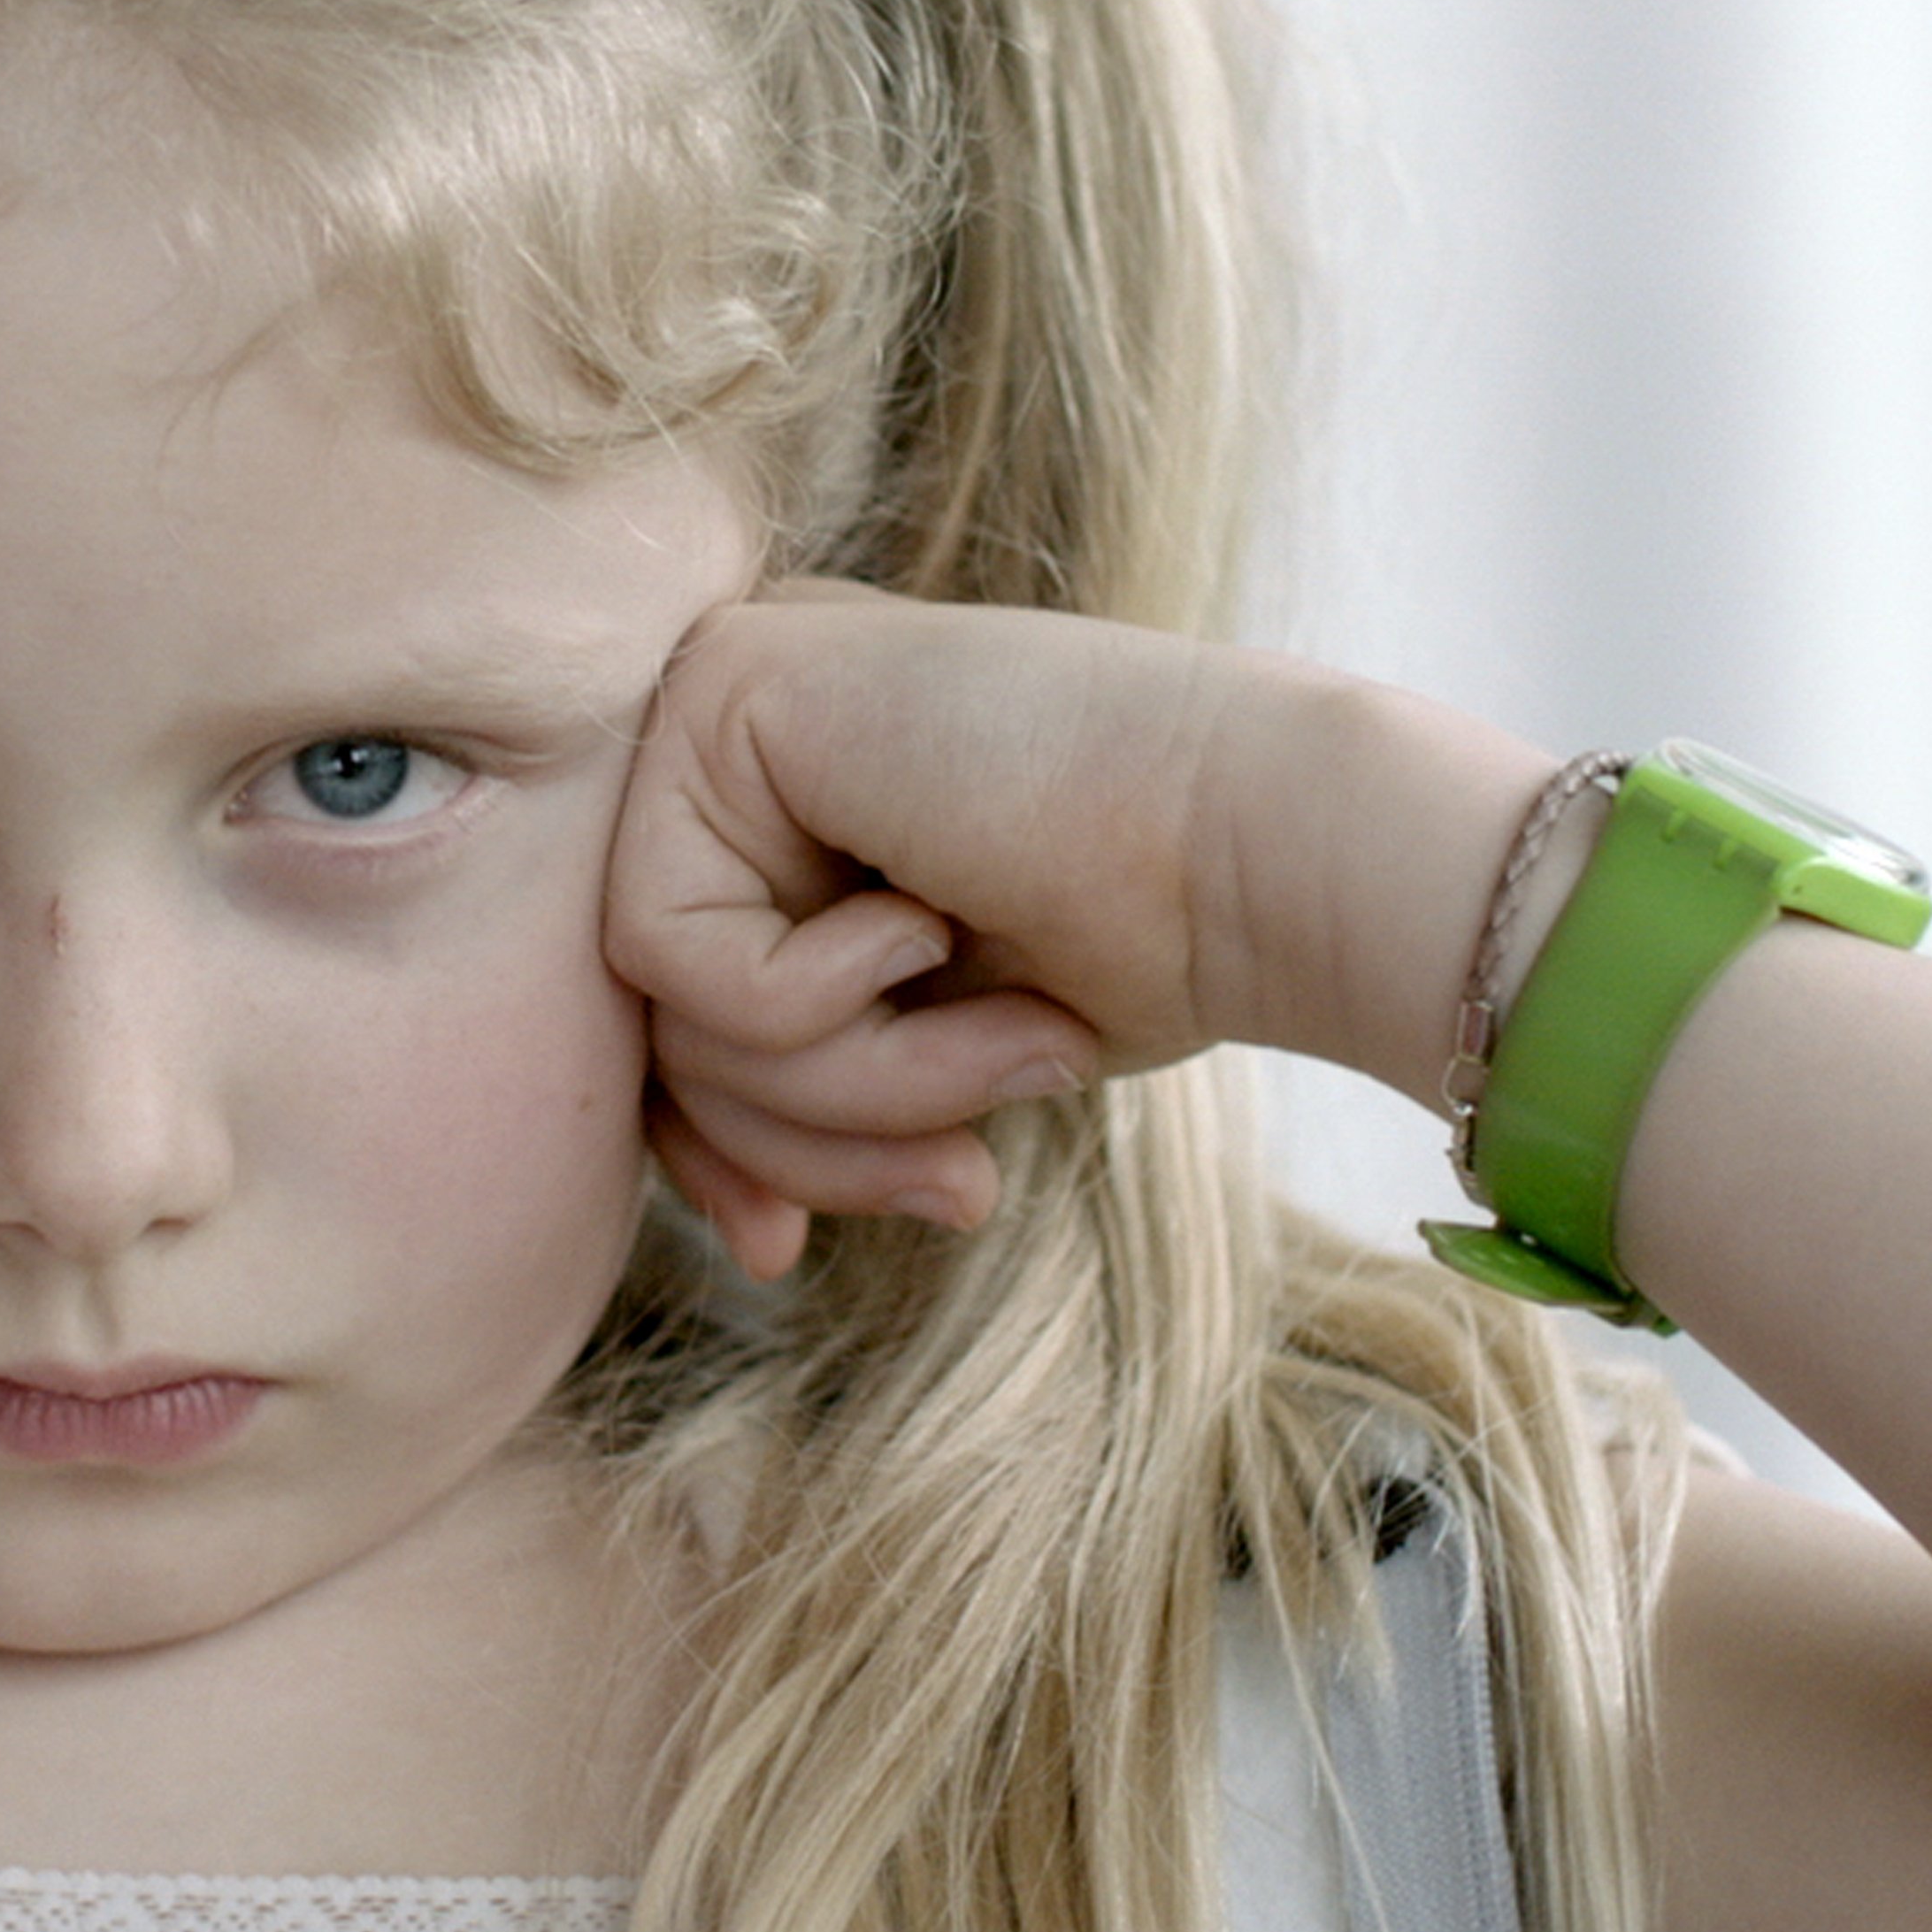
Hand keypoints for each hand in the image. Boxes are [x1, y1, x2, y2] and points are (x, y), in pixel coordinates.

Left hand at [605, 587, 1244, 1278]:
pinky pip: (666, 942)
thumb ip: (810, 1096)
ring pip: (667, 1000)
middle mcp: (738, 738)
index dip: (716, 1151)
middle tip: (961, 1179)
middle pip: (661, 1019)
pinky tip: (941, 920)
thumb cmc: (1147, 940)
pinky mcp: (725, 682)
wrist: (1271, 850)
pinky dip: (822, 996)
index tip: (781, 1250)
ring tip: (1011, 1048)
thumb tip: (740, 1239)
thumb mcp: (937, 1050)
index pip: (669, 1012)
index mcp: (783, 798)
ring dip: (850, 1084)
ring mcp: (720, 695)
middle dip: (800, 1141)